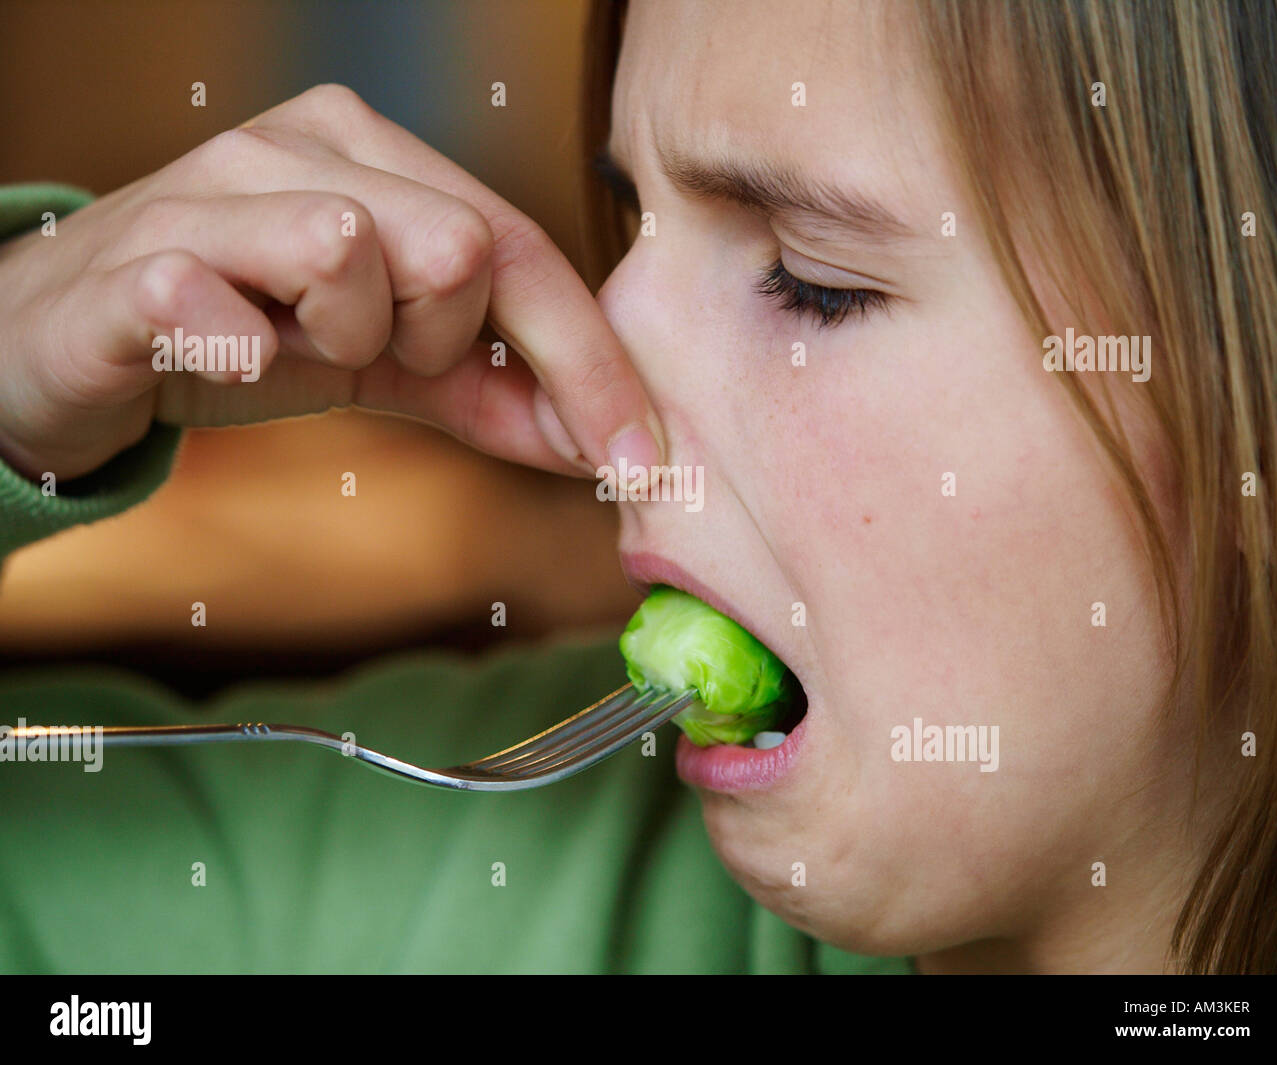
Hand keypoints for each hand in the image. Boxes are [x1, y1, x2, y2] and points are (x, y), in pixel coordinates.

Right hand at [0, 84, 661, 482]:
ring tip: (287, 344)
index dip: (591, 364)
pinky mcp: (136, 261)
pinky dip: (244, 346)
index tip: (641, 466)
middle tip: (367, 354)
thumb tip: (610, 448)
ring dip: (345, 341)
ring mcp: (212, 190)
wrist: (75, 349)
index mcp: (375, 158)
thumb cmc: (244, 334)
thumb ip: (494, 392)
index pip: (519, 248)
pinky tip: (231, 353)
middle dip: (439, 343)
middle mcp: (301, 148)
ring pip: (352, 251)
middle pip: (458, 244)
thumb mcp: (387, 364)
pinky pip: (217, 294)